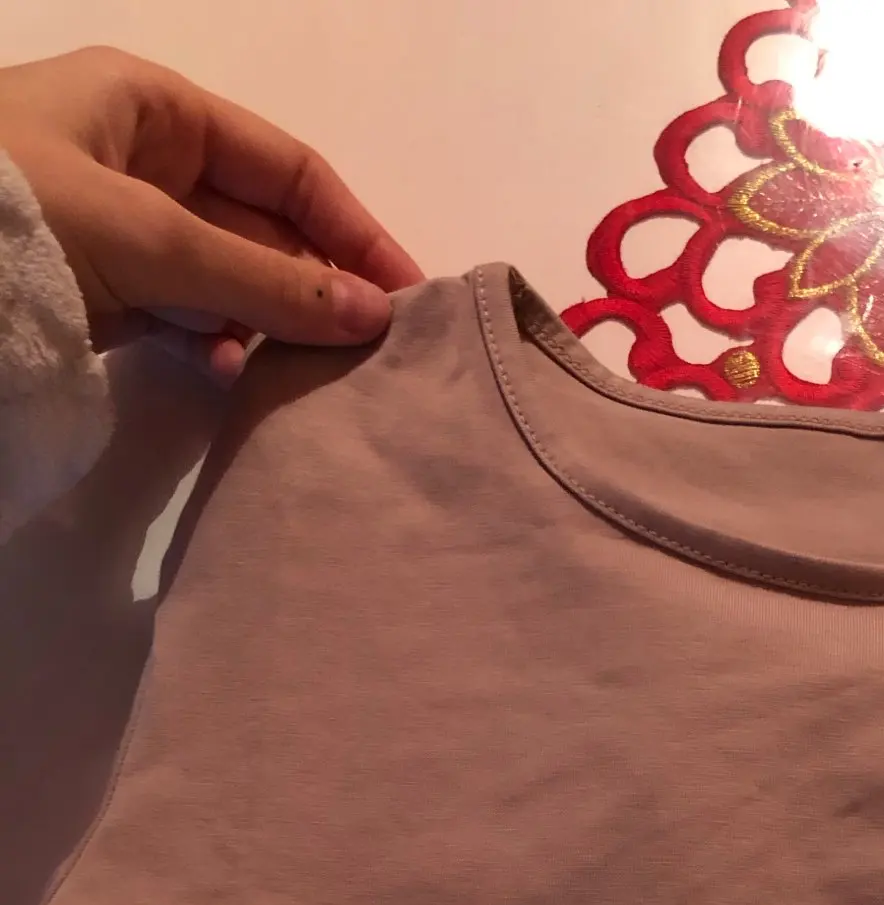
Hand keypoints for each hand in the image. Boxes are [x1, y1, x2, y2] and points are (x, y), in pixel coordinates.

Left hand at [0, 46, 424, 381]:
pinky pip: (185, 319)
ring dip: (270, 327)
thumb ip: (268, 281)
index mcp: (154, 108)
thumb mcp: (152, 239)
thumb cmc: (20, 217)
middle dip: (316, 286)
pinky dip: (216, 350)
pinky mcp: (99, 294)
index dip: (354, 227)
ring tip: (307, 374)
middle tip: (370, 354)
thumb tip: (375, 315)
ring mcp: (121, 231)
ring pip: (229, 280)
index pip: (288, 166)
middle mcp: (144, 161)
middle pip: (263, 226)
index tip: (407, 295)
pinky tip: (235, 381)